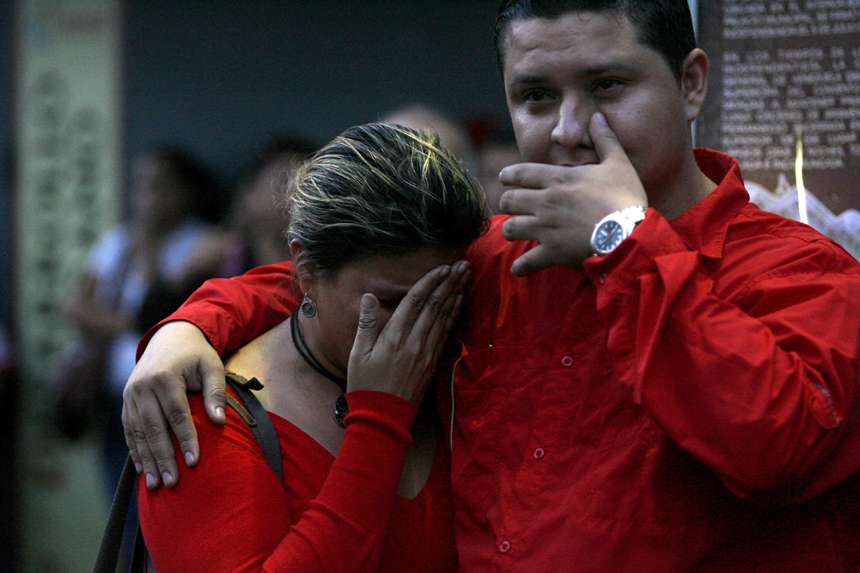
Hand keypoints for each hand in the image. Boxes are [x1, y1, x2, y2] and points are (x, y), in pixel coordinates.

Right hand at [122, 320, 226, 488]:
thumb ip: (216, 393)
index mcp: (165, 376)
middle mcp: (142, 386)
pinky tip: (143, 469)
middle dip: (163, 457)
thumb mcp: (213, 366)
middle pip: (154, 428)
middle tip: (173, 483)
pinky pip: (129, 430)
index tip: (194, 461)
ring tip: (156, 485)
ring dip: (147, 460)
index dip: (185, 439)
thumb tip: (219, 423)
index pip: (177, 414)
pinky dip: (135, 451)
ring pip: (139, 433)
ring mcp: (130, 394)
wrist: (170, 336)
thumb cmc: (196, 354)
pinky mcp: (126, 401)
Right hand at [348, 260, 469, 403]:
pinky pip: (446, 332)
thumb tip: (369, 297)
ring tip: (465, 277)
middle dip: (449, 282)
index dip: (430, 282)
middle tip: (462, 264)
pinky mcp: (433, 362)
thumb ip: (367, 324)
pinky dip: (454, 314)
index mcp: (395, 337)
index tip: (443, 266)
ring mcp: (427, 352)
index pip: (416, 301)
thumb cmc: (366, 384)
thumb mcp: (357, 354)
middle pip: (436, 305)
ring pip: (445, 316)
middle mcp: (415, 341)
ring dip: (456, 294)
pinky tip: (459, 302)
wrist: (383, 416)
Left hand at [498, 113, 647, 274]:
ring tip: (514, 231)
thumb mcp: (618, 163)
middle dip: (506, 202)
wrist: (629, 233)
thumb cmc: (625, 198)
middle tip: (510, 206)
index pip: (520, 173)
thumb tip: (598, 116)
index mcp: (557, 179)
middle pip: (509, 200)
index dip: (508, 175)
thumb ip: (605, 139)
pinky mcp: (551, 252)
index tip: (503, 178)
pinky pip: (527, 261)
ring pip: (511, 228)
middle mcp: (545, 202)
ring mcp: (546, 228)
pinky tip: (519, 269)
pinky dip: (521, 266)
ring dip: (510, 230)